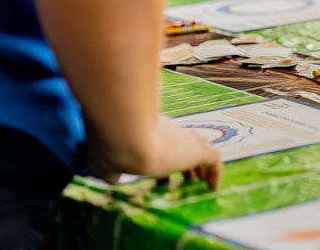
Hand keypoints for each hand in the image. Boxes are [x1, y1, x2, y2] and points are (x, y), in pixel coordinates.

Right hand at [86, 117, 221, 188]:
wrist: (126, 138)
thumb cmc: (112, 148)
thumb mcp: (104, 162)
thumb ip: (110, 169)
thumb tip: (111, 178)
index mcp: (146, 133)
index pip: (160, 144)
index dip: (163, 159)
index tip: (161, 175)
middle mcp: (168, 132)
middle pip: (182, 145)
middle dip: (185, 163)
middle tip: (186, 178)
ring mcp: (184, 139)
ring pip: (200, 150)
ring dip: (200, 168)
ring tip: (200, 183)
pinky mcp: (198, 149)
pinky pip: (213, 160)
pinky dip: (214, 173)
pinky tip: (212, 187)